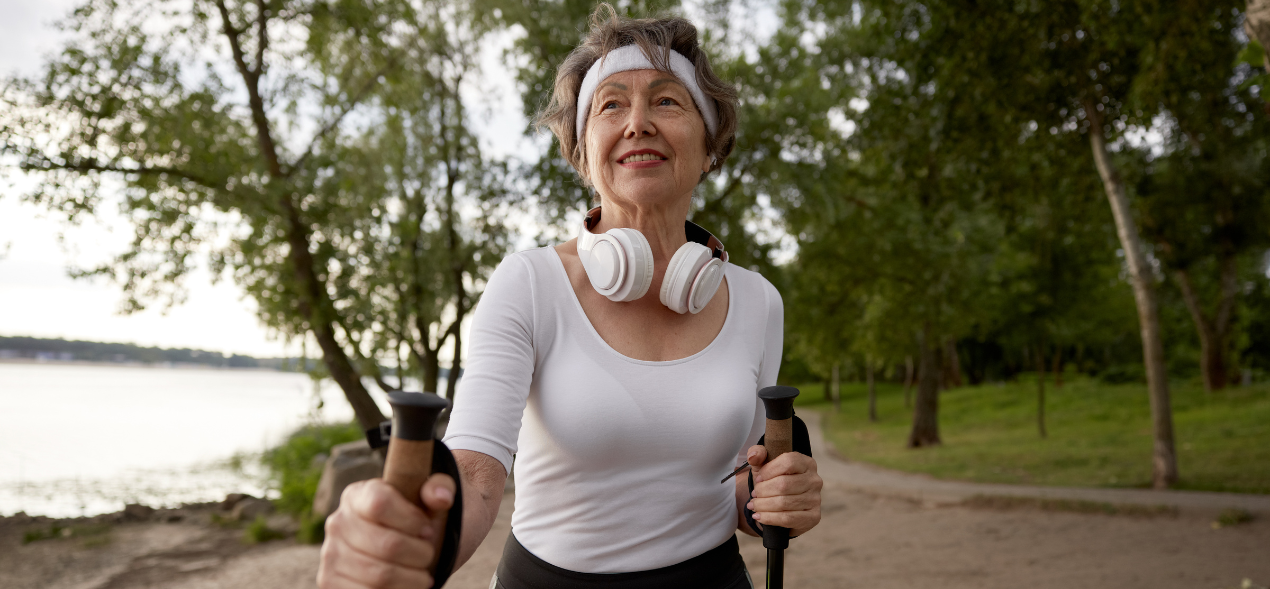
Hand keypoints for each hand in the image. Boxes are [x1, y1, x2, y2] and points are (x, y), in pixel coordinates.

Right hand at [317, 474, 455, 588]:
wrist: (402, 550)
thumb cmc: (417, 522)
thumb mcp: (431, 500)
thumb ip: (440, 488)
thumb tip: (442, 497)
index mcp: (358, 495)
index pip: (380, 503)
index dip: (411, 520)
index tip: (427, 529)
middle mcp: (338, 523)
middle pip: (387, 545)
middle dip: (419, 553)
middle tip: (428, 554)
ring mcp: (331, 555)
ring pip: (380, 575)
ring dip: (412, 578)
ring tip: (422, 573)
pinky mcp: (330, 583)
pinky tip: (406, 586)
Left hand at [744, 445, 821, 537]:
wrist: (780, 504)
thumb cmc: (773, 481)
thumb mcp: (764, 464)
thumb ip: (757, 453)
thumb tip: (754, 456)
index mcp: (807, 463)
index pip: (788, 462)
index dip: (769, 470)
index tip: (758, 479)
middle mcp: (815, 480)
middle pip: (784, 484)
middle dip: (763, 491)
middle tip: (753, 495)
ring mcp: (816, 499)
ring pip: (784, 502)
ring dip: (763, 505)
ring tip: (753, 505)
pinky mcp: (813, 517)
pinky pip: (787, 518)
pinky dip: (769, 518)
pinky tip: (759, 516)